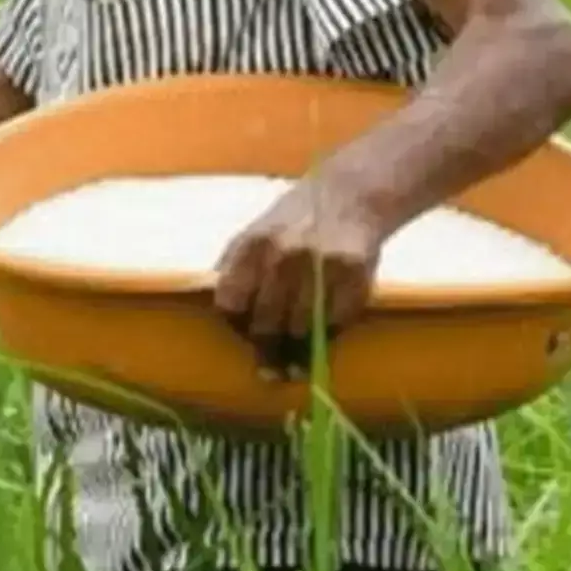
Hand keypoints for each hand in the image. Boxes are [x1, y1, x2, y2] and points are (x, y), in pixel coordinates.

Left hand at [212, 173, 391, 378]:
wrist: (348, 198)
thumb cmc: (292, 221)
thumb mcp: (253, 234)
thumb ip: (234, 267)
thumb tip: (216, 306)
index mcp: (252, 246)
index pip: (232, 301)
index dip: (235, 324)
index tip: (242, 336)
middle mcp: (284, 256)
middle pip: (266, 321)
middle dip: (266, 349)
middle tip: (268, 373)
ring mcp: (321, 266)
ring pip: (301, 327)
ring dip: (297, 348)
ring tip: (295, 365)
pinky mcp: (354, 276)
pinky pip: (336, 321)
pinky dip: (329, 334)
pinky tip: (324, 338)